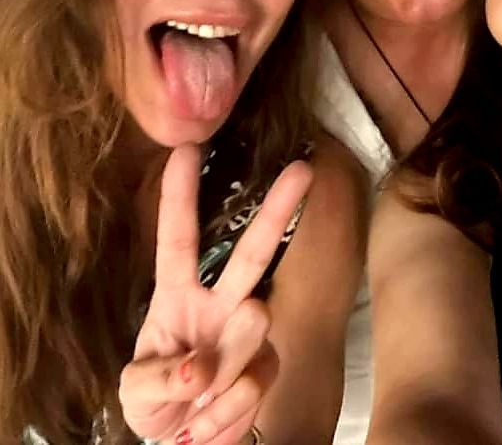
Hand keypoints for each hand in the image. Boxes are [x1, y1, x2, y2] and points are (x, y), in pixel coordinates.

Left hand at [119, 144, 310, 444]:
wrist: (188, 437)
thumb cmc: (156, 399)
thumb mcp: (134, 392)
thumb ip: (156, 378)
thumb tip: (200, 366)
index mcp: (176, 296)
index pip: (177, 240)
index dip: (179, 197)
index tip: (186, 150)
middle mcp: (219, 303)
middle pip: (251, 253)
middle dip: (276, 211)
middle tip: (302, 170)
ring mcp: (248, 332)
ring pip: (254, 325)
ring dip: (222, 372)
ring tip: (197, 404)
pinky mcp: (268, 364)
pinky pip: (254, 382)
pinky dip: (226, 411)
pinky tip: (210, 417)